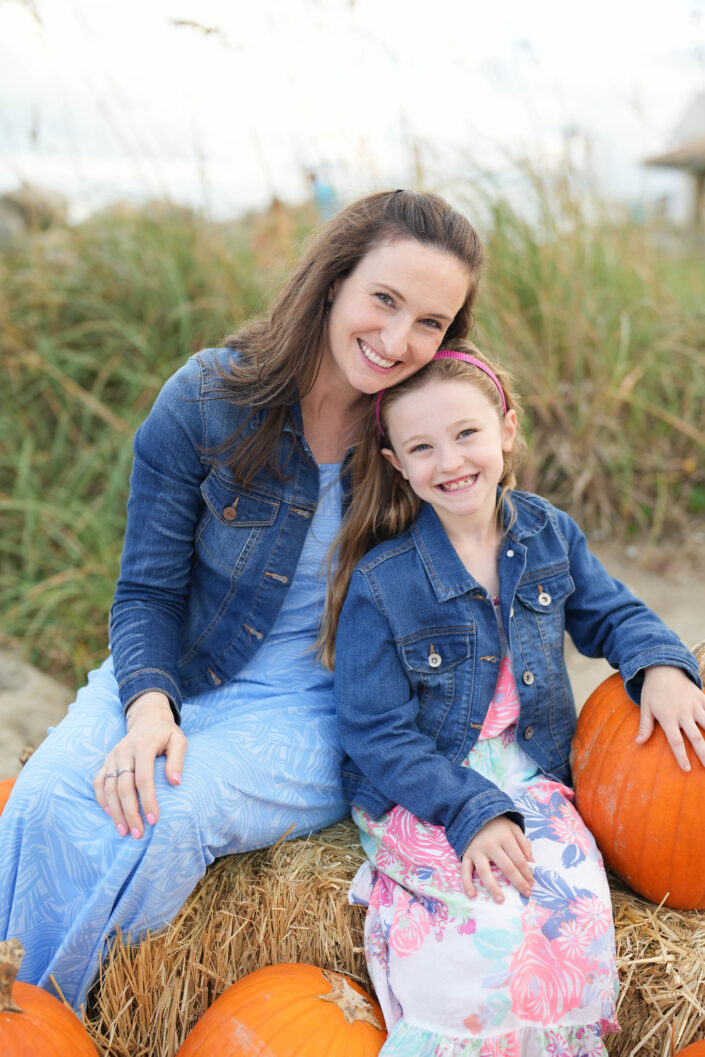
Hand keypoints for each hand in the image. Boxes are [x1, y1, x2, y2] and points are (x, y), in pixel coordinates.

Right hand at [93, 692, 186, 837]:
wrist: (147, 719)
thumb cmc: (166, 733)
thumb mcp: (178, 740)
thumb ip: (178, 759)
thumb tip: (176, 782)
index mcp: (143, 745)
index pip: (143, 778)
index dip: (147, 800)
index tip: (154, 820)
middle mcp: (124, 751)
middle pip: (123, 787)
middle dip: (130, 813)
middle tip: (138, 834)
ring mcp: (112, 757)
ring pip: (109, 788)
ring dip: (116, 812)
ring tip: (124, 831)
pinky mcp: (106, 761)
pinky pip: (98, 782)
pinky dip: (102, 799)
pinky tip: (110, 814)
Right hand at [461, 815, 533, 903]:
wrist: (474, 812)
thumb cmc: (497, 824)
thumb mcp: (514, 828)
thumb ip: (524, 844)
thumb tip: (532, 863)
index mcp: (505, 837)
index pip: (519, 859)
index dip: (527, 873)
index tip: (532, 884)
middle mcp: (490, 845)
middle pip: (506, 867)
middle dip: (518, 882)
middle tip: (526, 894)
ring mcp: (477, 851)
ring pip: (485, 872)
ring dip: (493, 888)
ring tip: (501, 900)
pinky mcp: (466, 854)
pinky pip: (465, 871)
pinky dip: (467, 884)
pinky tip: (472, 895)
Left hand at [636, 665, 704, 771]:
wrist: (664, 668)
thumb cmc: (652, 690)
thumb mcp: (645, 707)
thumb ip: (644, 726)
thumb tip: (638, 743)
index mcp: (667, 716)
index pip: (675, 741)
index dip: (681, 756)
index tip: (687, 769)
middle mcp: (683, 712)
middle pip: (696, 737)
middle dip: (704, 754)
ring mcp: (694, 705)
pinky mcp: (701, 697)